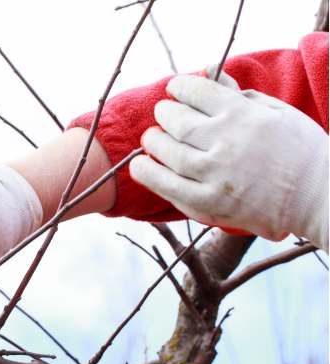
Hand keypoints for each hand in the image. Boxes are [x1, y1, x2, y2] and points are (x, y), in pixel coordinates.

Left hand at [129, 71, 328, 250]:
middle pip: (177, 121)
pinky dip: (149, 174)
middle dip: (164, 114)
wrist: (319, 197)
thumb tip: (207, 72)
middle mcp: (226, 142)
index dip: (179, 87)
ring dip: (152, 142)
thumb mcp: (275, 112)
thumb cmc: (300, 151)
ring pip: (168, 152)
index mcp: (243, 115)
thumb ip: (238, 94)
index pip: (196, 91)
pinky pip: (169, 187)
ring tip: (150, 139)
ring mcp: (216, 174)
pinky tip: (141, 166)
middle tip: (162, 115)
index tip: (174, 89)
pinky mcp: (210, 203)